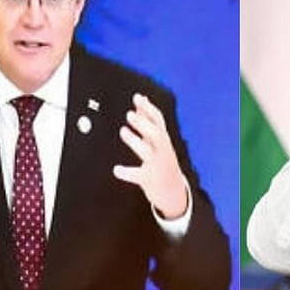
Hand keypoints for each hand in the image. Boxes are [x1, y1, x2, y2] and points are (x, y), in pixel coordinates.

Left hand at [113, 93, 187, 219]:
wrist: (172, 191)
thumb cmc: (162, 160)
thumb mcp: (158, 140)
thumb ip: (147, 120)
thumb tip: (141, 99)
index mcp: (163, 140)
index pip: (159, 121)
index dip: (149, 108)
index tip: (137, 98)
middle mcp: (162, 151)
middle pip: (156, 134)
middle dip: (144, 124)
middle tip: (129, 114)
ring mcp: (157, 165)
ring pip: (147, 152)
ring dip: (135, 141)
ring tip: (123, 131)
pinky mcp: (149, 179)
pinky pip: (138, 175)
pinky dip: (127, 172)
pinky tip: (117, 170)